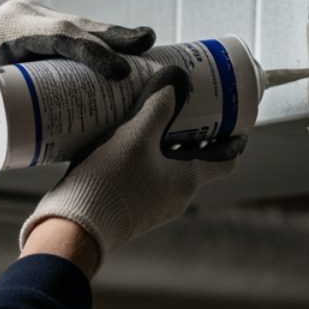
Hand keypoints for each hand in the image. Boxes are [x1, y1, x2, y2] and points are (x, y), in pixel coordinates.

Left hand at [0, 0, 153, 123]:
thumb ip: (13, 123)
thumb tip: (57, 153)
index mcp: (7, 30)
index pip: (58, 36)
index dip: (92, 52)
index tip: (119, 72)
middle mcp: (23, 16)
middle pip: (76, 25)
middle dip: (114, 36)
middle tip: (148, 43)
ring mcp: (31, 17)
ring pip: (79, 25)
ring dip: (111, 35)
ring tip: (146, 43)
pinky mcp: (38, 26)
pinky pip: (72, 31)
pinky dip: (97, 38)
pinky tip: (122, 47)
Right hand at [19, 66, 242, 274]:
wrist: (73, 229)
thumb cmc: (110, 184)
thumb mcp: (135, 136)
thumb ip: (157, 105)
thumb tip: (177, 78)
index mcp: (188, 180)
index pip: (227, 160)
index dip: (235, 139)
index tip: (234, 119)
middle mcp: (177, 196)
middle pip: (198, 160)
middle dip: (195, 132)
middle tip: (187, 104)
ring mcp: (154, 205)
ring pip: (170, 167)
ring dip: (167, 143)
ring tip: (153, 115)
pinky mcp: (131, 207)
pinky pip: (147, 176)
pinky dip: (146, 156)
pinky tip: (125, 139)